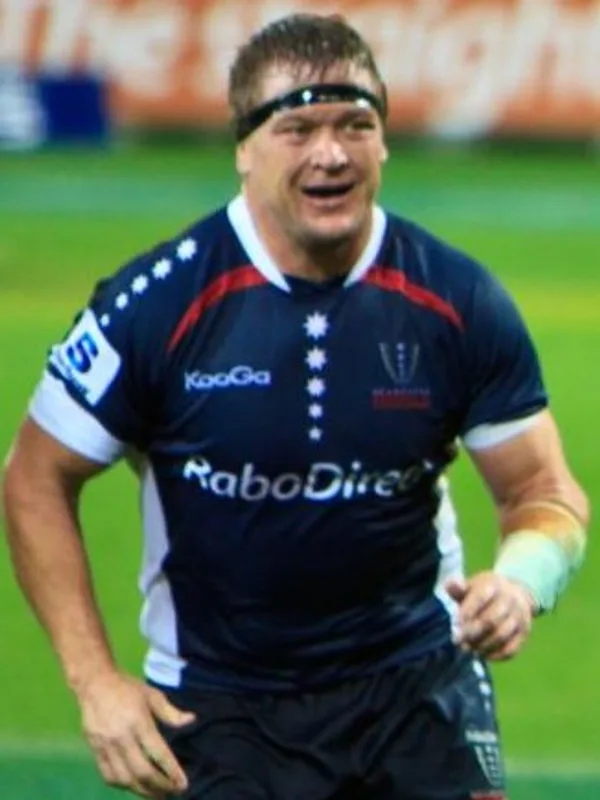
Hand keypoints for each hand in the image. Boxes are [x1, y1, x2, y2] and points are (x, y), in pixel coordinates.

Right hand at [76, 670, 194, 797]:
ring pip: (125, 778)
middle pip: (142, 771)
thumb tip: (191, 720)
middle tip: (171, 793)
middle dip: (159, 786)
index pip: (158, 753)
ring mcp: (106, 745)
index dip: (172, 772)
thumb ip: (171, 712)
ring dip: (142, 791)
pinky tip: (133, 786)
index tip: (183, 784)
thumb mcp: (152, 694)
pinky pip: (108, 775)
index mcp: (139, 721)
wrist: (95, 683)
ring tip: (155, 794)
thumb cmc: (128, 688)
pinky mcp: (94, 750)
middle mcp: (122, 737)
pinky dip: (122, 785)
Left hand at [445, 571, 535, 660]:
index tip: (455, 623)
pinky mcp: (524, 633)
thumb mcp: (471, 586)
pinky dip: (495, 655)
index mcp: (494, 585)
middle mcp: (510, 600)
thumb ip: (459, 587)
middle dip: (472, 632)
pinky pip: (511, 649)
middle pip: (492, 619)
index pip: (481, 597)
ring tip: (467, 648)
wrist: (515, 593)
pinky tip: (481, 654)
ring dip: (482, 645)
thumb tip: (450, 584)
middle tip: (457, 641)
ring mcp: (519, 617)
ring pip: (501, 635)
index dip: (467, 611)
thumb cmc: (484, 592)